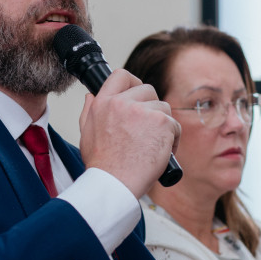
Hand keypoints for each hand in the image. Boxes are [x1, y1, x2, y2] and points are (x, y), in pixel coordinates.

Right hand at [78, 70, 180, 197]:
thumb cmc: (102, 165)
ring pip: (163, 108)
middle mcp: (122, 103)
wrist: (115, 183)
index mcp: (103, 103)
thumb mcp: (86, 134)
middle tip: (149, 129)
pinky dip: (173, 139)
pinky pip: (174, 125)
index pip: (120, 76)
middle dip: (152, 107)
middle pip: (148, 90)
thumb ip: (88, 111)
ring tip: (155, 145)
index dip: (133, 82)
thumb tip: (91, 96)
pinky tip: (164, 152)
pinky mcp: (161, 122)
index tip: (138, 94)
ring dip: (163, 125)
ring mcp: (143, 111)